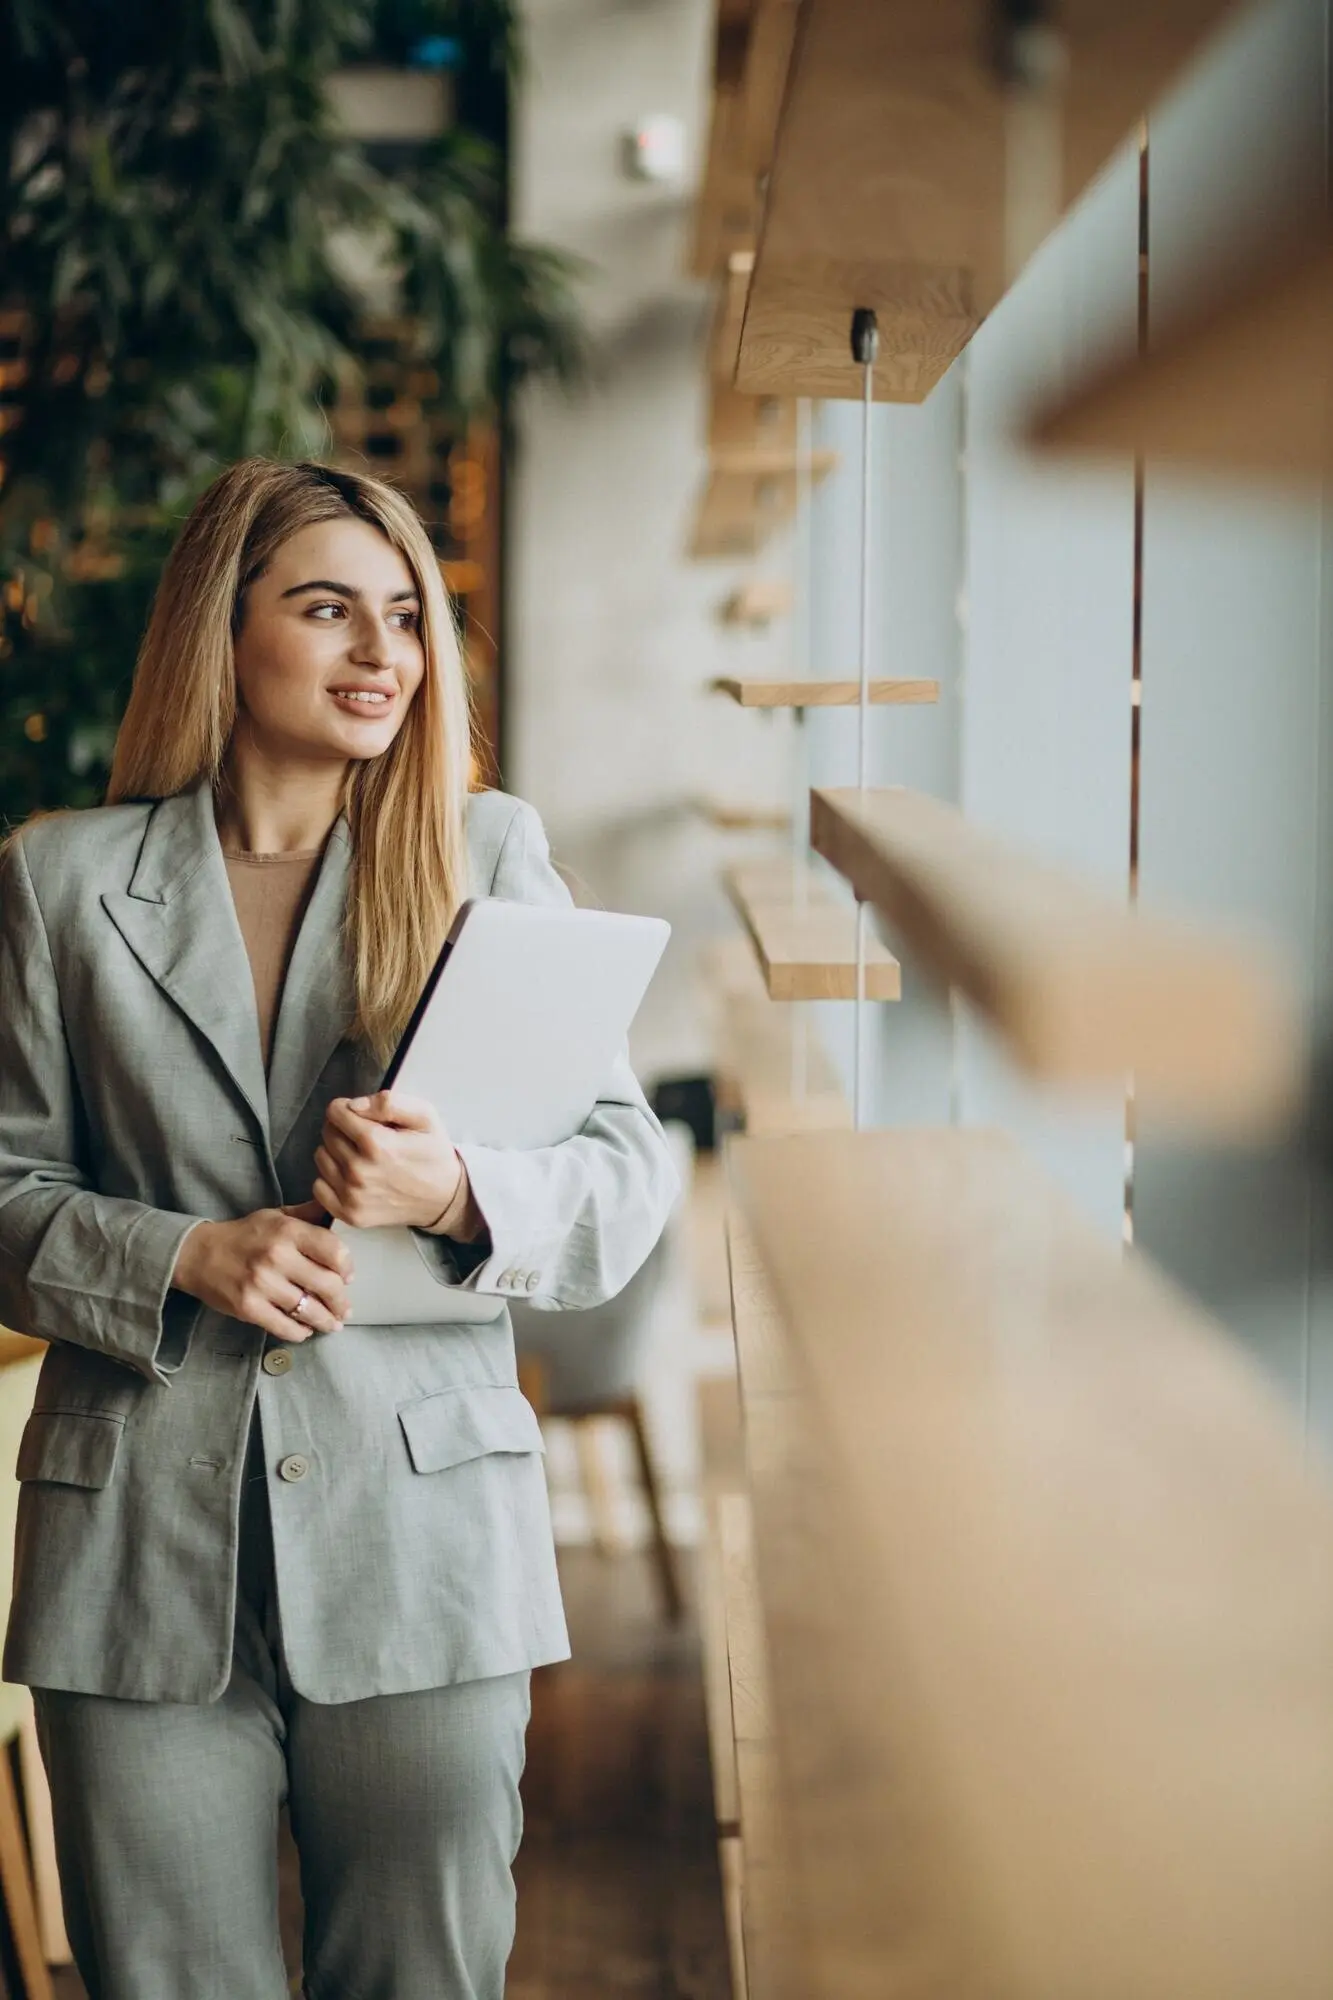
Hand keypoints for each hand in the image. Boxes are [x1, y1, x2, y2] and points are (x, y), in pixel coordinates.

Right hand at [171, 1201, 351, 1342]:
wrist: (198, 1255)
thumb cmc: (244, 1235)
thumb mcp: (276, 1216)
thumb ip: (308, 1215)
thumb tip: (339, 1210)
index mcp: (288, 1231)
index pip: (334, 1250)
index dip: (347, 1267)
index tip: (349, 1277)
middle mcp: (277, 1256)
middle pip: (327, 1285)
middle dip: (341, 1302)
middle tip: (345, 1310)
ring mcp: (262, 1284)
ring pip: (309, 1310)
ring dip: (326, 1321)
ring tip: (333, 1324)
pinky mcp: (249, 1308)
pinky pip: (286, 1327)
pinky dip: (300, 1332)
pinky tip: (305, 1330)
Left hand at [314, 1091, 462, 1232]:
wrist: (445, 1198)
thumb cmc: (433, 1153)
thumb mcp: (424, 1116)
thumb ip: (389, 1102)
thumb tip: (354, 1105)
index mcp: (377, 1144)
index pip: (335, 1112)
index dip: (346, 1108)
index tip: (360, 1115)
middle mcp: (359, 1171)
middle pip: (327, 1133)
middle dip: (342, 1128)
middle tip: (364, 1136)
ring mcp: (353, 1196)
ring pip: (321, 1157)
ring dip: (335, 1152)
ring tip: (360, 1155)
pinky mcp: (349, 1214)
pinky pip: (319, 1186)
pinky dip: (330, 1178)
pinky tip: (351, 1176)